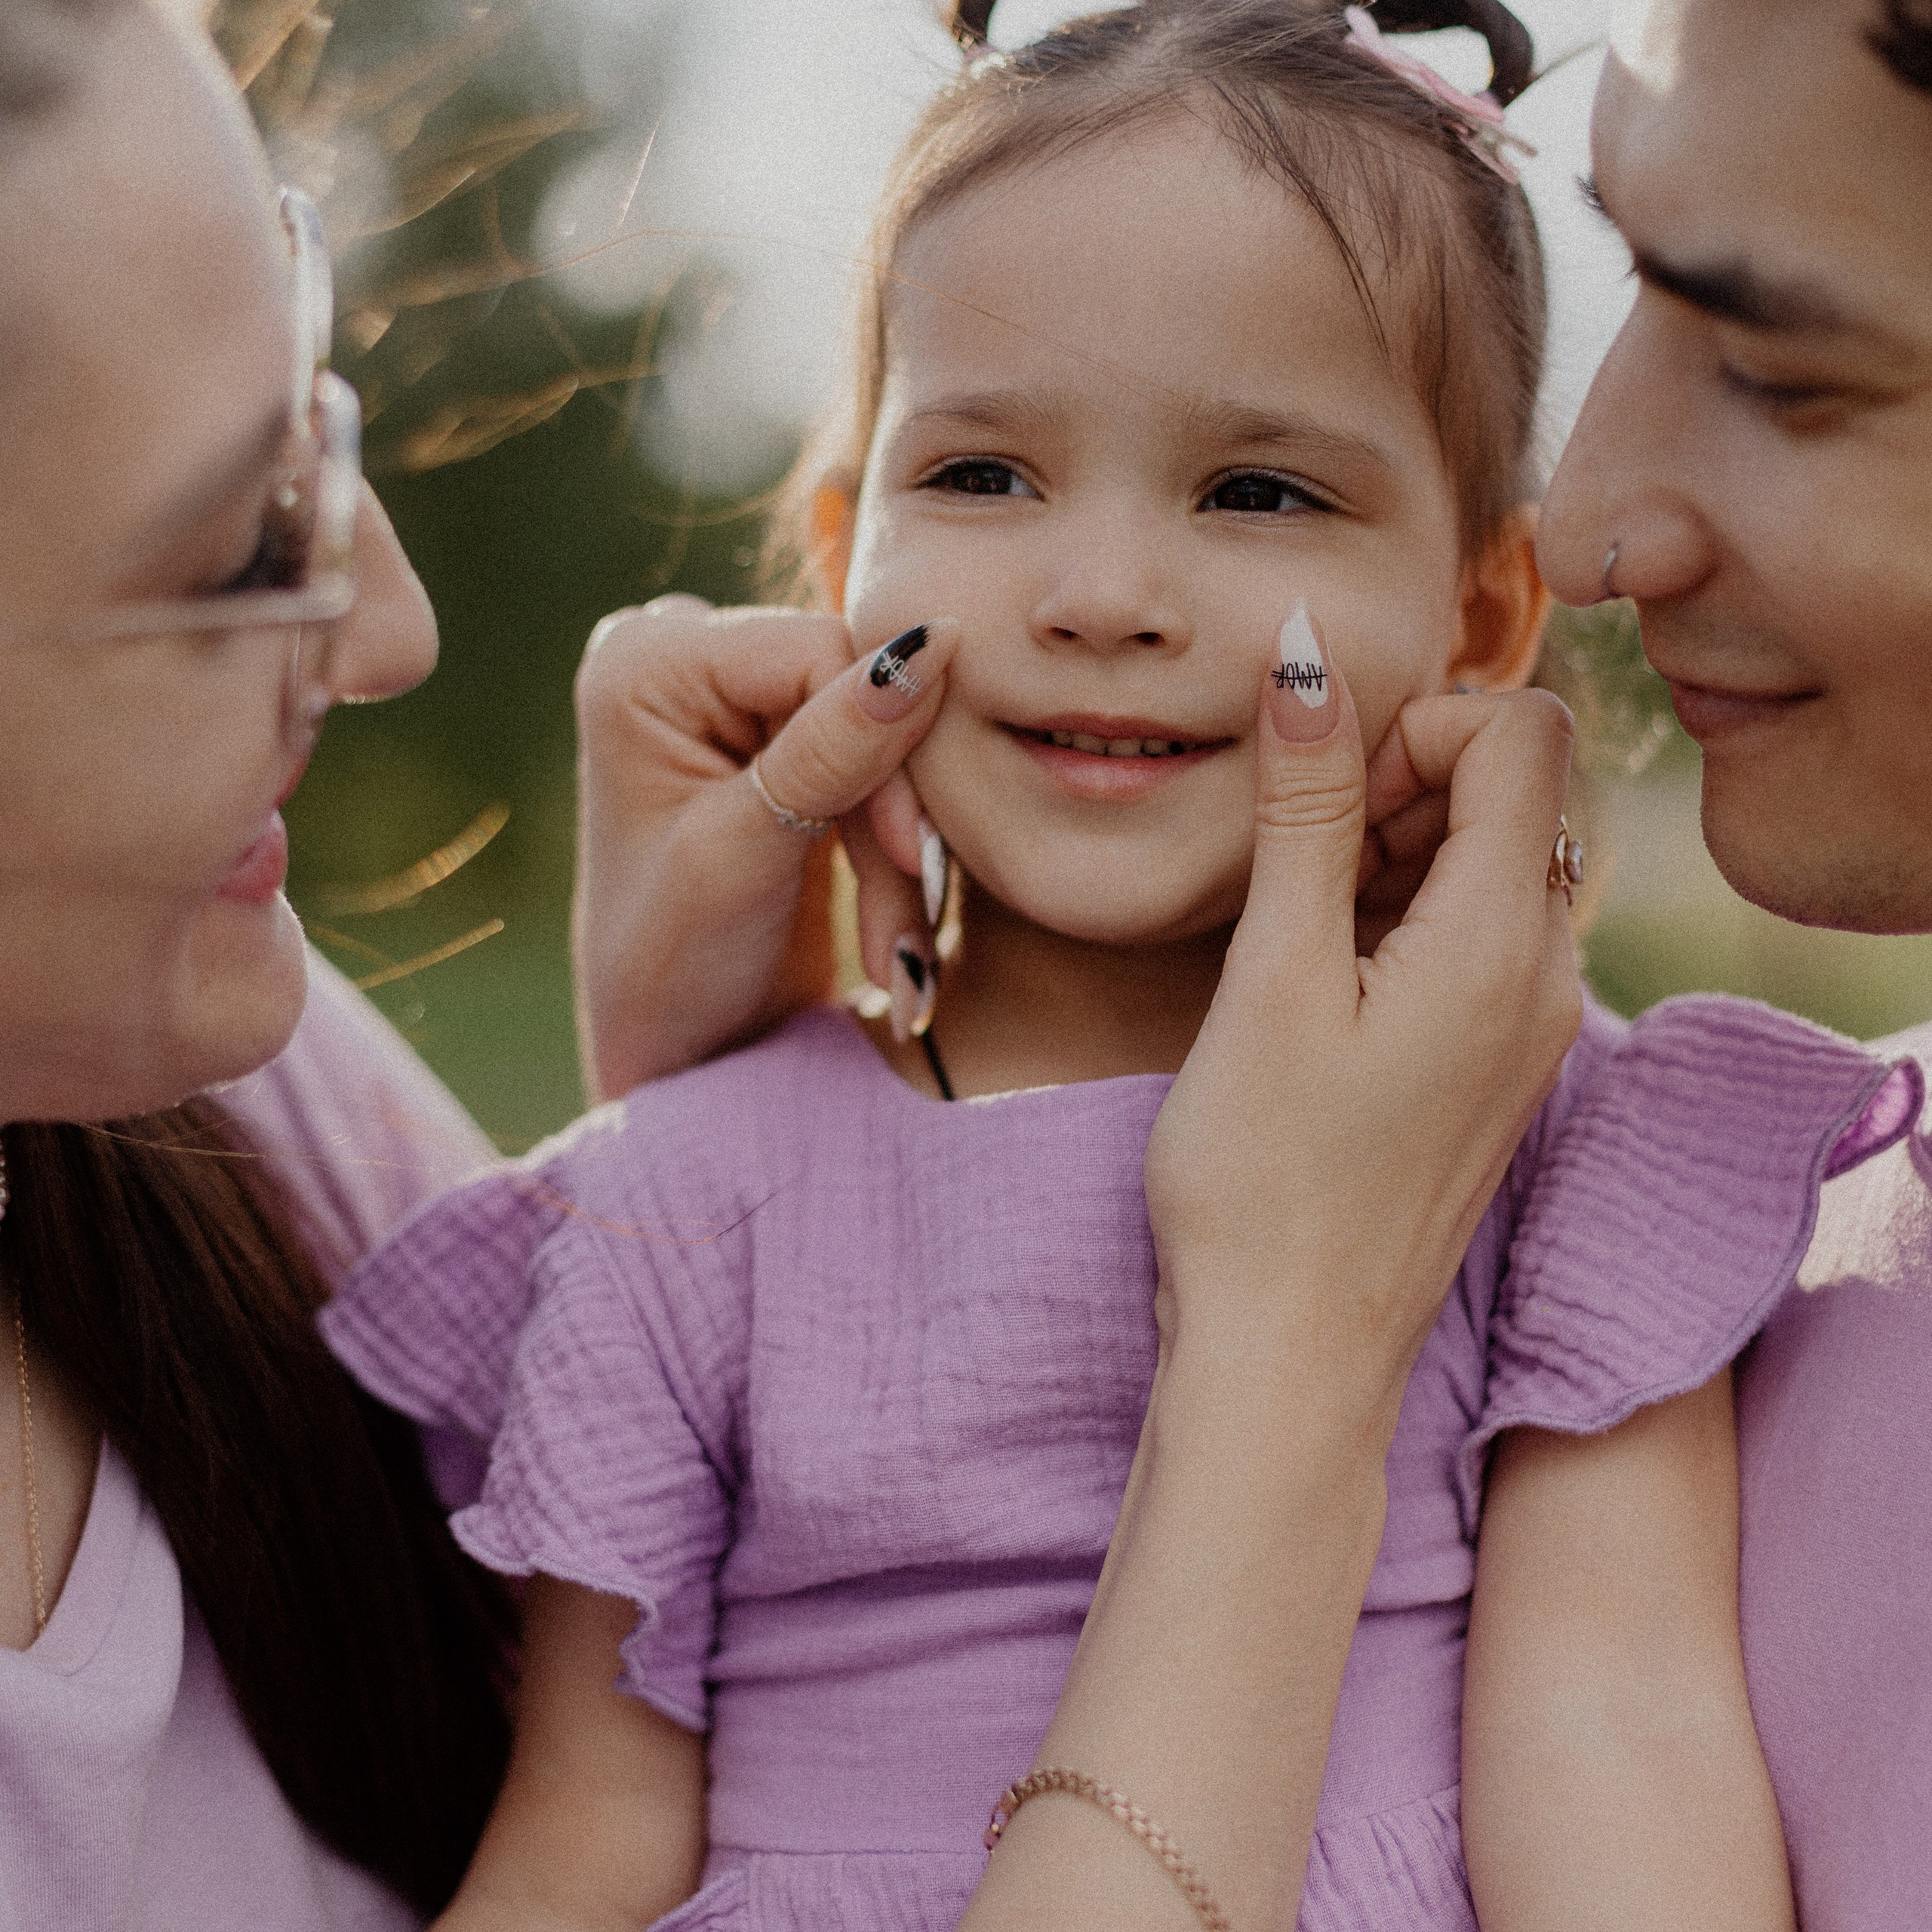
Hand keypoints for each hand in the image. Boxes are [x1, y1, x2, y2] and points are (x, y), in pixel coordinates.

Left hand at [573, 598, 956, 1099]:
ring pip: (875, 733)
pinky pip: (872, 762)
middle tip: (908, 920)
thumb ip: (833, 748)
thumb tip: (936, 640)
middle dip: (889, 812)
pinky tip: (893, 931)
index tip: (907, 860)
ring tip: (897, 952)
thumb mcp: (744, 856)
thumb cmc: (673, 971)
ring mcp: (727, 699)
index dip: (885, 743)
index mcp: (645, 661)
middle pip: (851, 690)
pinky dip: (888, 848)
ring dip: (895, 850)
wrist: (672, 1059)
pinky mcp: (774, 743)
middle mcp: (680, 656)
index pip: (817, 649)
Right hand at [1146, 654, 1582, 1428]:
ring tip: (1295, 937)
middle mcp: (1548, 974)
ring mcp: (1529, 1026)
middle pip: (1511, 791)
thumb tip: (1307, 658)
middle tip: (1296, 867)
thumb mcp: (1269, 974)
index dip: (1415, 725)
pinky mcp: (1495, 1065)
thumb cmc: (1263, 1179)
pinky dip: (1394, 921)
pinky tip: (1315, 984)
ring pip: (1484, 863)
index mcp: (1505, 941)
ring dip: (1386, 855)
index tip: (1323, 797)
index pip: (1524, 731)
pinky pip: (1470, 939)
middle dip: (1396, 789)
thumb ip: (1303, 807)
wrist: (1290, 1355)